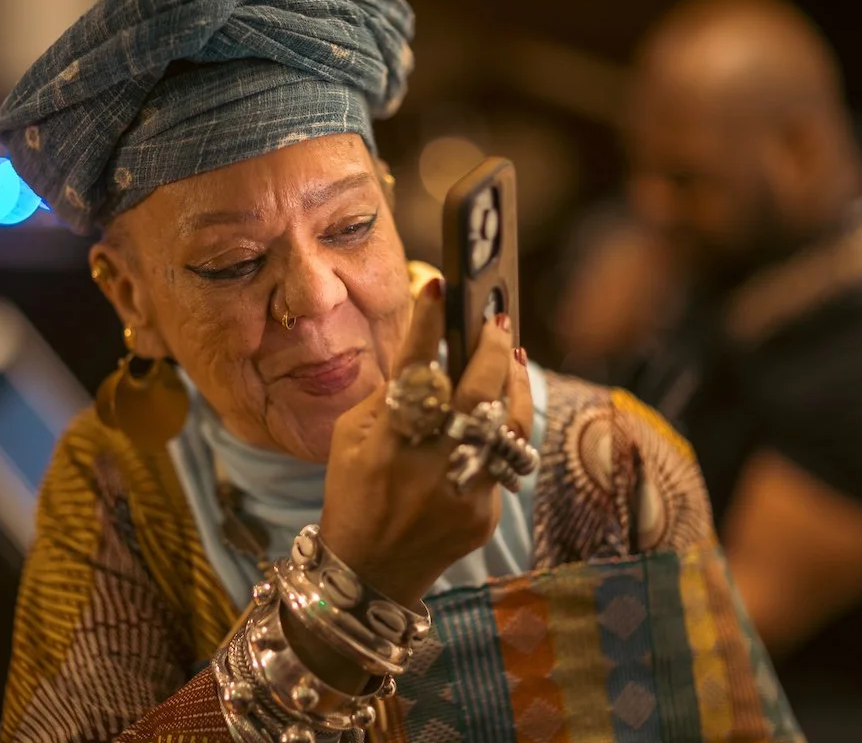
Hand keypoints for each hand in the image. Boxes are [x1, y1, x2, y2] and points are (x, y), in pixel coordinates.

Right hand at [318, 278, 532, 606]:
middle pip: (475, 396)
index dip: (425, 328)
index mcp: (387, 446)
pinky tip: (499, 410)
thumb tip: (426, 358)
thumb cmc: (352, 493)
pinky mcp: (484, 514)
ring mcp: (462, 494)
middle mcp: (428, 468)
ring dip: (513, 385)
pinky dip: (500, 431)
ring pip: (506, 426)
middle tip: (493, 320)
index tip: (438, 286)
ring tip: (511, 356)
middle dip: (489, 349)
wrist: (369, 574)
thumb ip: (386, 399)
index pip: (412, 376)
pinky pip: (501, 460)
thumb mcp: (349, 441)